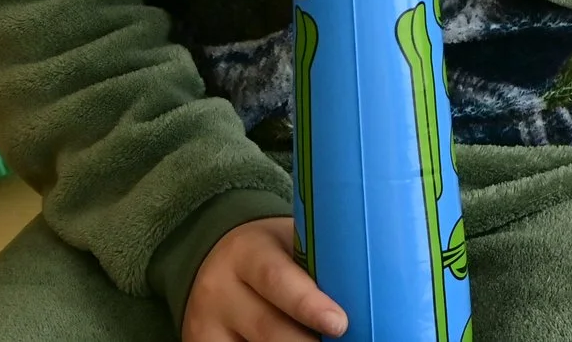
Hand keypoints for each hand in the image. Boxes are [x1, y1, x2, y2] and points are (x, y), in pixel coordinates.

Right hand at [182, 217, 343, 340]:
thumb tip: (367, 284)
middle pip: (267, 327)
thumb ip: (318, 261)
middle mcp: (219, 289)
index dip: (309, 305)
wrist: (215, 260)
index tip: (339, 324)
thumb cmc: (273, 252)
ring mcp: (204, 325)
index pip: (277, 280)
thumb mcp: (290, 243)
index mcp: (248, 252)